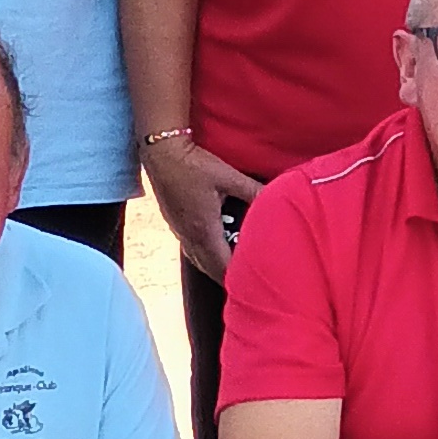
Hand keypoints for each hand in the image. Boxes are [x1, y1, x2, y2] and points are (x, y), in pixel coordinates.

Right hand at [146, 134, 260, 283]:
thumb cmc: (194, 165)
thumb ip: (253, 191)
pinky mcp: (175, 224)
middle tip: (248, 281)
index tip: (254, 284)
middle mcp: (190, 237)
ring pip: (199, 261)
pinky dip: (205, 256)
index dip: (238, 278)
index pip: (222, 267)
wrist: (161, 154)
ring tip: (235, 268)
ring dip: (216, 267)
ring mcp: (179, 232)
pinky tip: (216, 247)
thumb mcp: (228, 177)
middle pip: (210, 269)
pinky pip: (191, 250)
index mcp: (204, 231)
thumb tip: (276, 198)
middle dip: (228, 277)